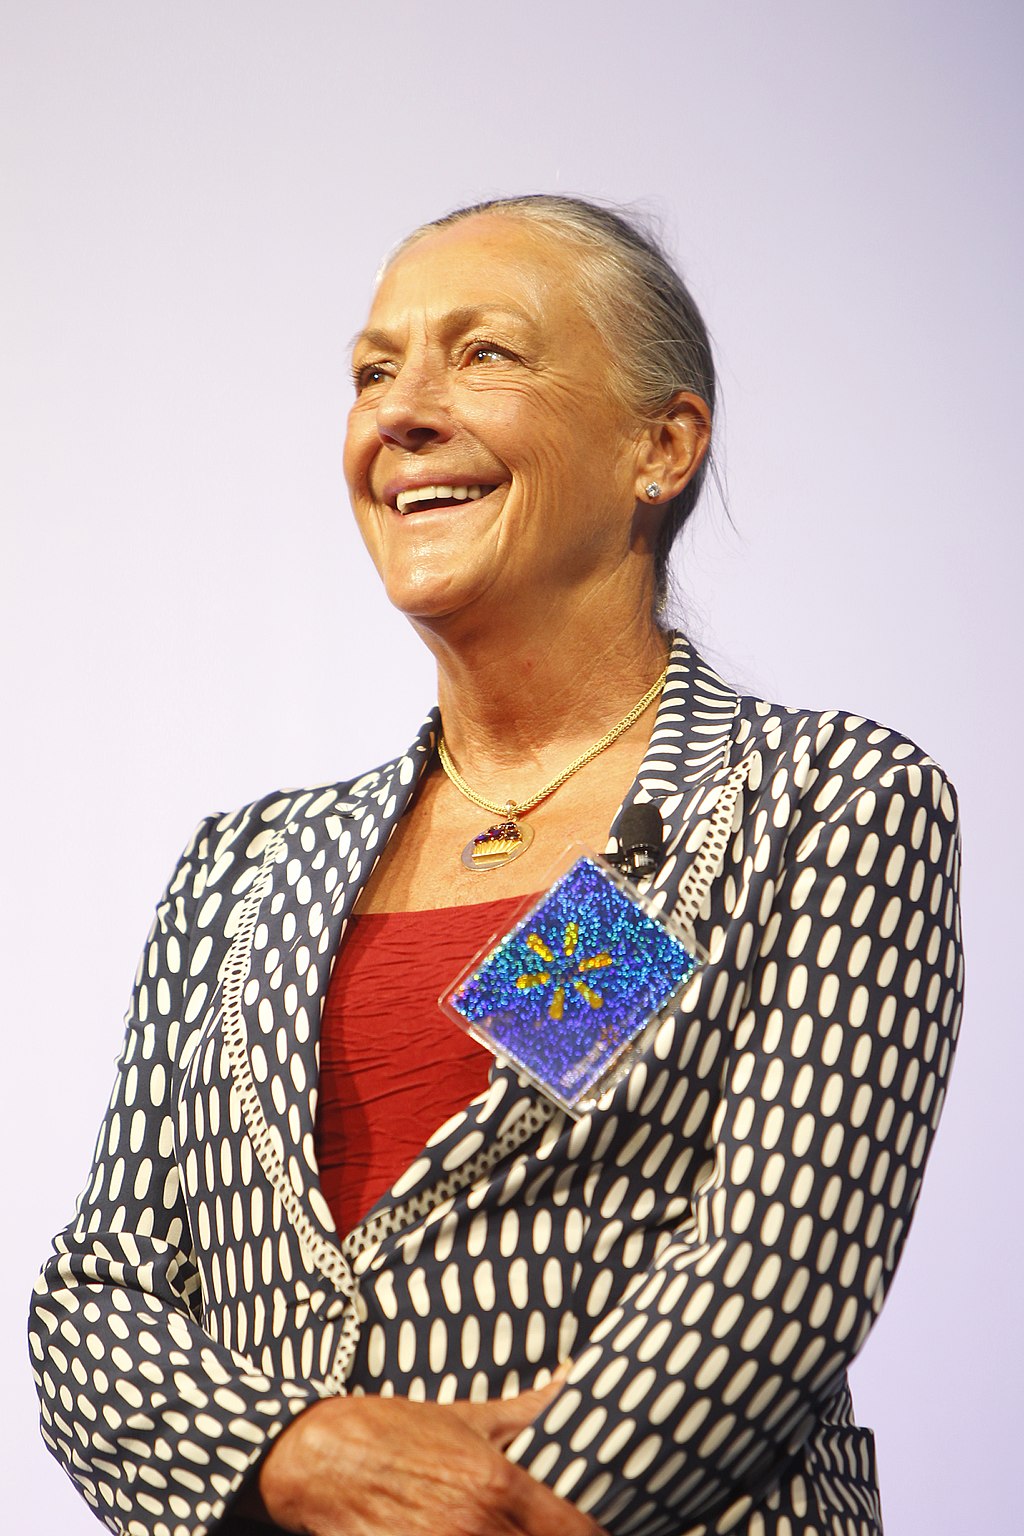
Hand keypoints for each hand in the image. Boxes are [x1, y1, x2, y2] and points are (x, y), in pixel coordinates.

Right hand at [255, 1374, 603, 1535]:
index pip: (578, 1532)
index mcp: (498, 1485)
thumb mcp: (469, 1415)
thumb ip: (530, 1410)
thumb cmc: (397, 1433)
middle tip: (567, 1531)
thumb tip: (577, 1379)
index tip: (604, 1528)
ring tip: (519, 1533)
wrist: (322, 1458)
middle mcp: (476, 1529)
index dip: (598, 1534)